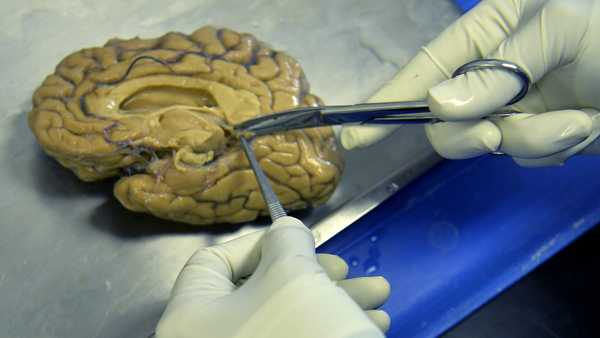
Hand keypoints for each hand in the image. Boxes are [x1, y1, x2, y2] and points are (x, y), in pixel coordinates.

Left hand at [155, 216, 390, 337]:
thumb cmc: (299, 329)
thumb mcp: (293, 272)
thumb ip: (286, 239)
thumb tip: (286, 233)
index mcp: (191, 316)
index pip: (212, 262)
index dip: (257, 243)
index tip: (295, 240)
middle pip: (259, 289)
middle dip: (314, 272)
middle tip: (344, 267)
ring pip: (286, 316)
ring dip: (335, 298)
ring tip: (377, 293)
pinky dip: (330, 325)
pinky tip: (372, 320)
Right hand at [341, 0, 599, 166]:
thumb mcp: (559, 29)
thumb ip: (497, 70)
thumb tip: (439, 107)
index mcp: (490, 32)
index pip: (426, 69)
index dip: (389, 100)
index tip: (357, 131)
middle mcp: (495, 72)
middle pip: (445, 120)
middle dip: (470, 133)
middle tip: (494, 134)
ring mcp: (518, 107)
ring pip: (488, 145)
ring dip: (534, 139)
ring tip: (580, 119)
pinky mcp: (544, 134)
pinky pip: (526, 156)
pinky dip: (555, 148)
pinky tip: (588, 126)